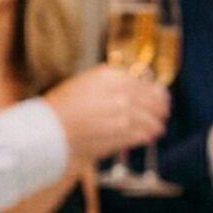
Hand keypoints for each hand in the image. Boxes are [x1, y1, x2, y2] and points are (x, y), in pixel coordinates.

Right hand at [43, 66, 168, 164]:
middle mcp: (119, 92)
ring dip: (155, 124)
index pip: (144, 82)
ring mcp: (123, 113)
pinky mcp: (122, 134)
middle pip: (153, 99)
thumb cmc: (61, 108)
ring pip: (151, 118)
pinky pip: (144, 134)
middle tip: (163, 111)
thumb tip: (133, 86)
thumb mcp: (84, 83)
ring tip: (157, 127)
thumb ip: (109, 82)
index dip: (156, 91)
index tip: (160, 95)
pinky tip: (148, 137)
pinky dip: (147, 136)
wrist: (49, 132)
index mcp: (109, 76)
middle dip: (160, 107)